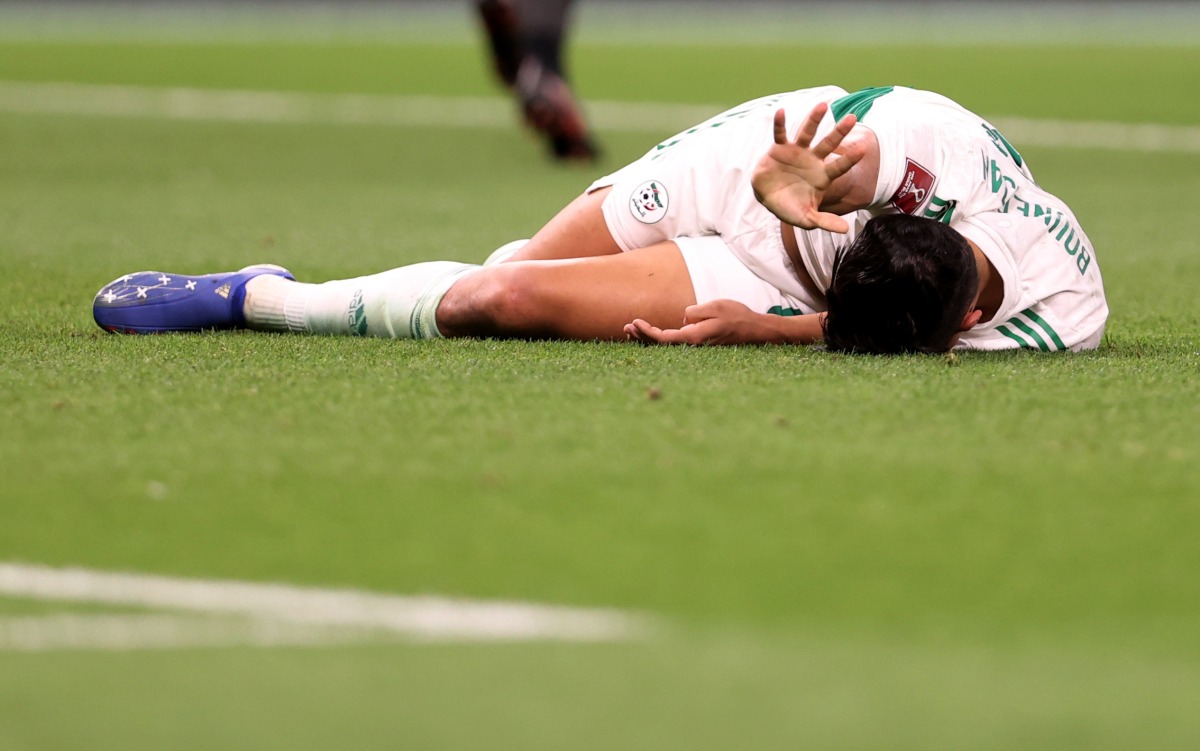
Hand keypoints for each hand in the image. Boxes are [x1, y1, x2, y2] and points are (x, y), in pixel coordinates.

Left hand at [624, 300, 772, 345]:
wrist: (754, 329)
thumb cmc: (736, 316)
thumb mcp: (716, 306)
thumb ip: (696, 312)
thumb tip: (683, 318)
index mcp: (695, 337)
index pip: (664, 338)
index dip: (647, 332)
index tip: (634, 323)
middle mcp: (693, 345)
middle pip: (661, 345)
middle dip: (642, 337)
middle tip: (626, 328)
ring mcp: (695, 345)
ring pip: (666, 345)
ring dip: (648, 338)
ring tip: (631, 330)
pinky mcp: (698, 342)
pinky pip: (674, 342)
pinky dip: (659, 338)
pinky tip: (649, 333)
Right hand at [751, 102, 863, 232]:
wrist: (767, 198)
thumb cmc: (790, 207)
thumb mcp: (807, 218)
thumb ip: (825, 221)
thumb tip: (845, 230)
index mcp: (822, 176)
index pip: (839, 166)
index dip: (850, 159)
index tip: (863, 149)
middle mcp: (812, 160)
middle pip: (828, 144)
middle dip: (839, 131)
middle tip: (852, 117)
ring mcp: (797, 152)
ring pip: (807, 133)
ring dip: (813, 120)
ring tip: (822, 105)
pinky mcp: (779, 148)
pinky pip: (780, 134)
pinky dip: (779, 124)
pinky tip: (781, 112)